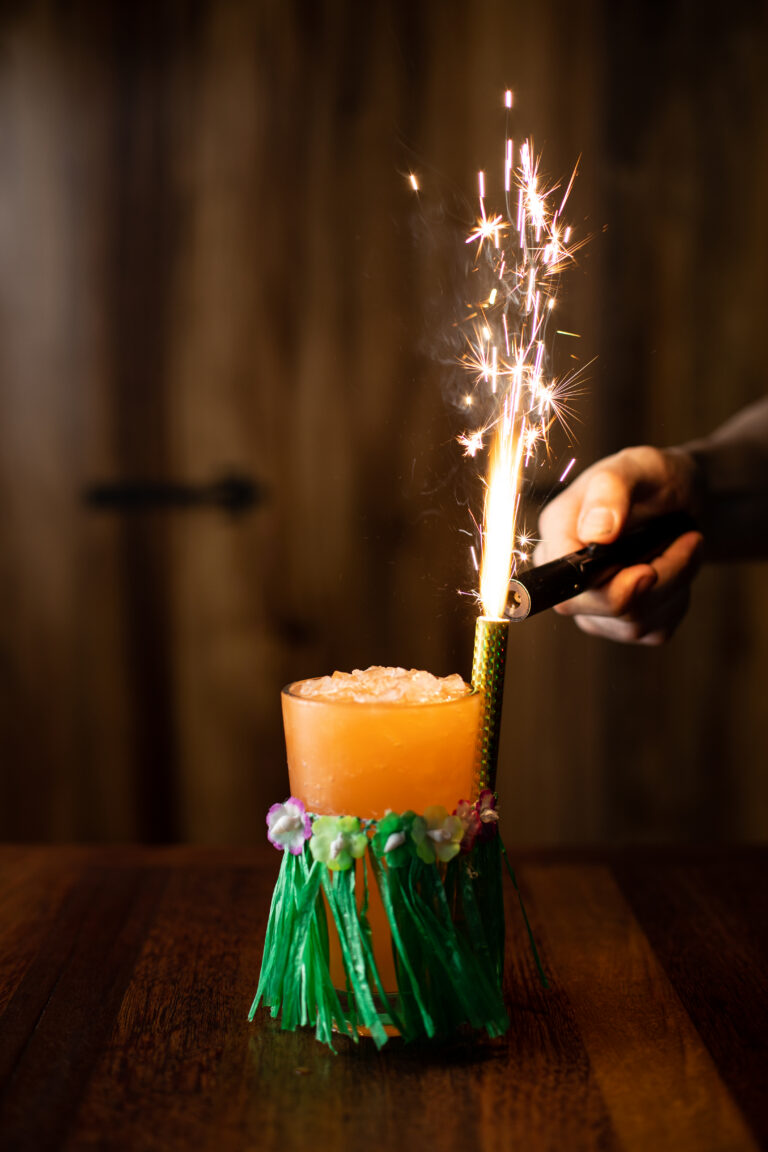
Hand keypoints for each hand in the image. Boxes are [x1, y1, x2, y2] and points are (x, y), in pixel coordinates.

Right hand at [535, 446, 704, 643]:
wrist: (685, 499)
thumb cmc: (655, 477)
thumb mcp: (639, 466)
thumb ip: (611, 490)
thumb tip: (594, 533)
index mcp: (558, 530)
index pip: (565, 581)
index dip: (606, 586)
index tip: (648, 570)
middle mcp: (567, 572)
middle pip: (599, 609)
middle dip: (656, 582)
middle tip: (689, 541)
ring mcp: (592, 603)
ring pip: (633, 623)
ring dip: (675, 585)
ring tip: (687, 544)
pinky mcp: (622, 622)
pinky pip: (654, 629)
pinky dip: (678, 600)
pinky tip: (679, 567)